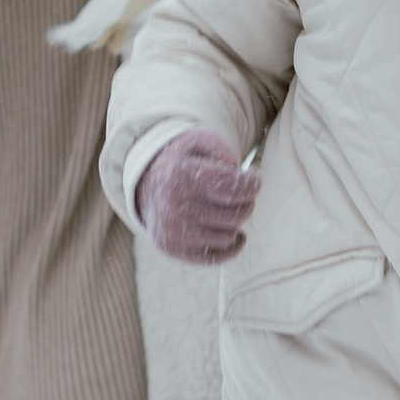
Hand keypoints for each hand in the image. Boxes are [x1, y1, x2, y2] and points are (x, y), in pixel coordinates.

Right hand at [137, 129, 259, 264]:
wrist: (146, 183)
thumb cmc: (183, 162)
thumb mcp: (200, 142)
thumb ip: (223, 153)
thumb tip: (241, 179)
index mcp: (182, 175)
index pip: (235, 187)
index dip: (252, 184)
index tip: (254, 179)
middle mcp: (173, 205)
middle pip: (235, 215)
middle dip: (246, 202)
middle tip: (242, 194)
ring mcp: (171, 230)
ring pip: (228, 237)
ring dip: (235, 223)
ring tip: (228, 209)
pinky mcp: (171, 248)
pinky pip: (214, 257)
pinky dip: (231, 247)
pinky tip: (234, 233)